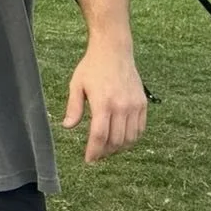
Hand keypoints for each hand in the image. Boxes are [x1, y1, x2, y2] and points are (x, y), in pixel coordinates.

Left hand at [64, 42, 147, 161]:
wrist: (114, 51)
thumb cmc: (92, 67)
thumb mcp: (76, 85)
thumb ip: (73, 108)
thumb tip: (67, 127)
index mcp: (103, 103)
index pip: (100, 135)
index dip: (94, 151)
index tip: (89, 160)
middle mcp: (121, 106)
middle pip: (116, 140)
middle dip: (105, 152)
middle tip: (97, 154)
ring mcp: (134, 106)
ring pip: (130, 138)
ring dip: (119, 147)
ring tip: (108, 148)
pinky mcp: (143, 104)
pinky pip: (140, 129)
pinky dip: (132, 138)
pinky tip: (121, 138)